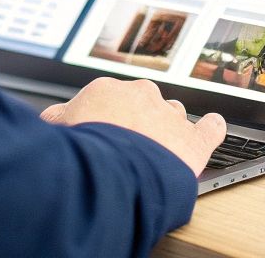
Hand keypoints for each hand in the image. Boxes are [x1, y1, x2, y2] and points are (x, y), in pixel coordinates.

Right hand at [42, 77, 226, 175]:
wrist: (112, 173)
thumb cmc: (82, 152)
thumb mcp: (56, 130)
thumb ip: (57, 119)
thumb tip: (53, 116)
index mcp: (106, 92)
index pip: (105, 101)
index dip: (102, 120)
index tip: (100, 135)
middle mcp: (140, 96)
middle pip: (140, 104)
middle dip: (134, 122)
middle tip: (125, 148)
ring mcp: (169, 116)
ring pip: (172, 115)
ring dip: (167, 130)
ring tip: (159, 151)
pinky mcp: (194, 141)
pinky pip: (210, 128)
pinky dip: (211, 128)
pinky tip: (210, 128)